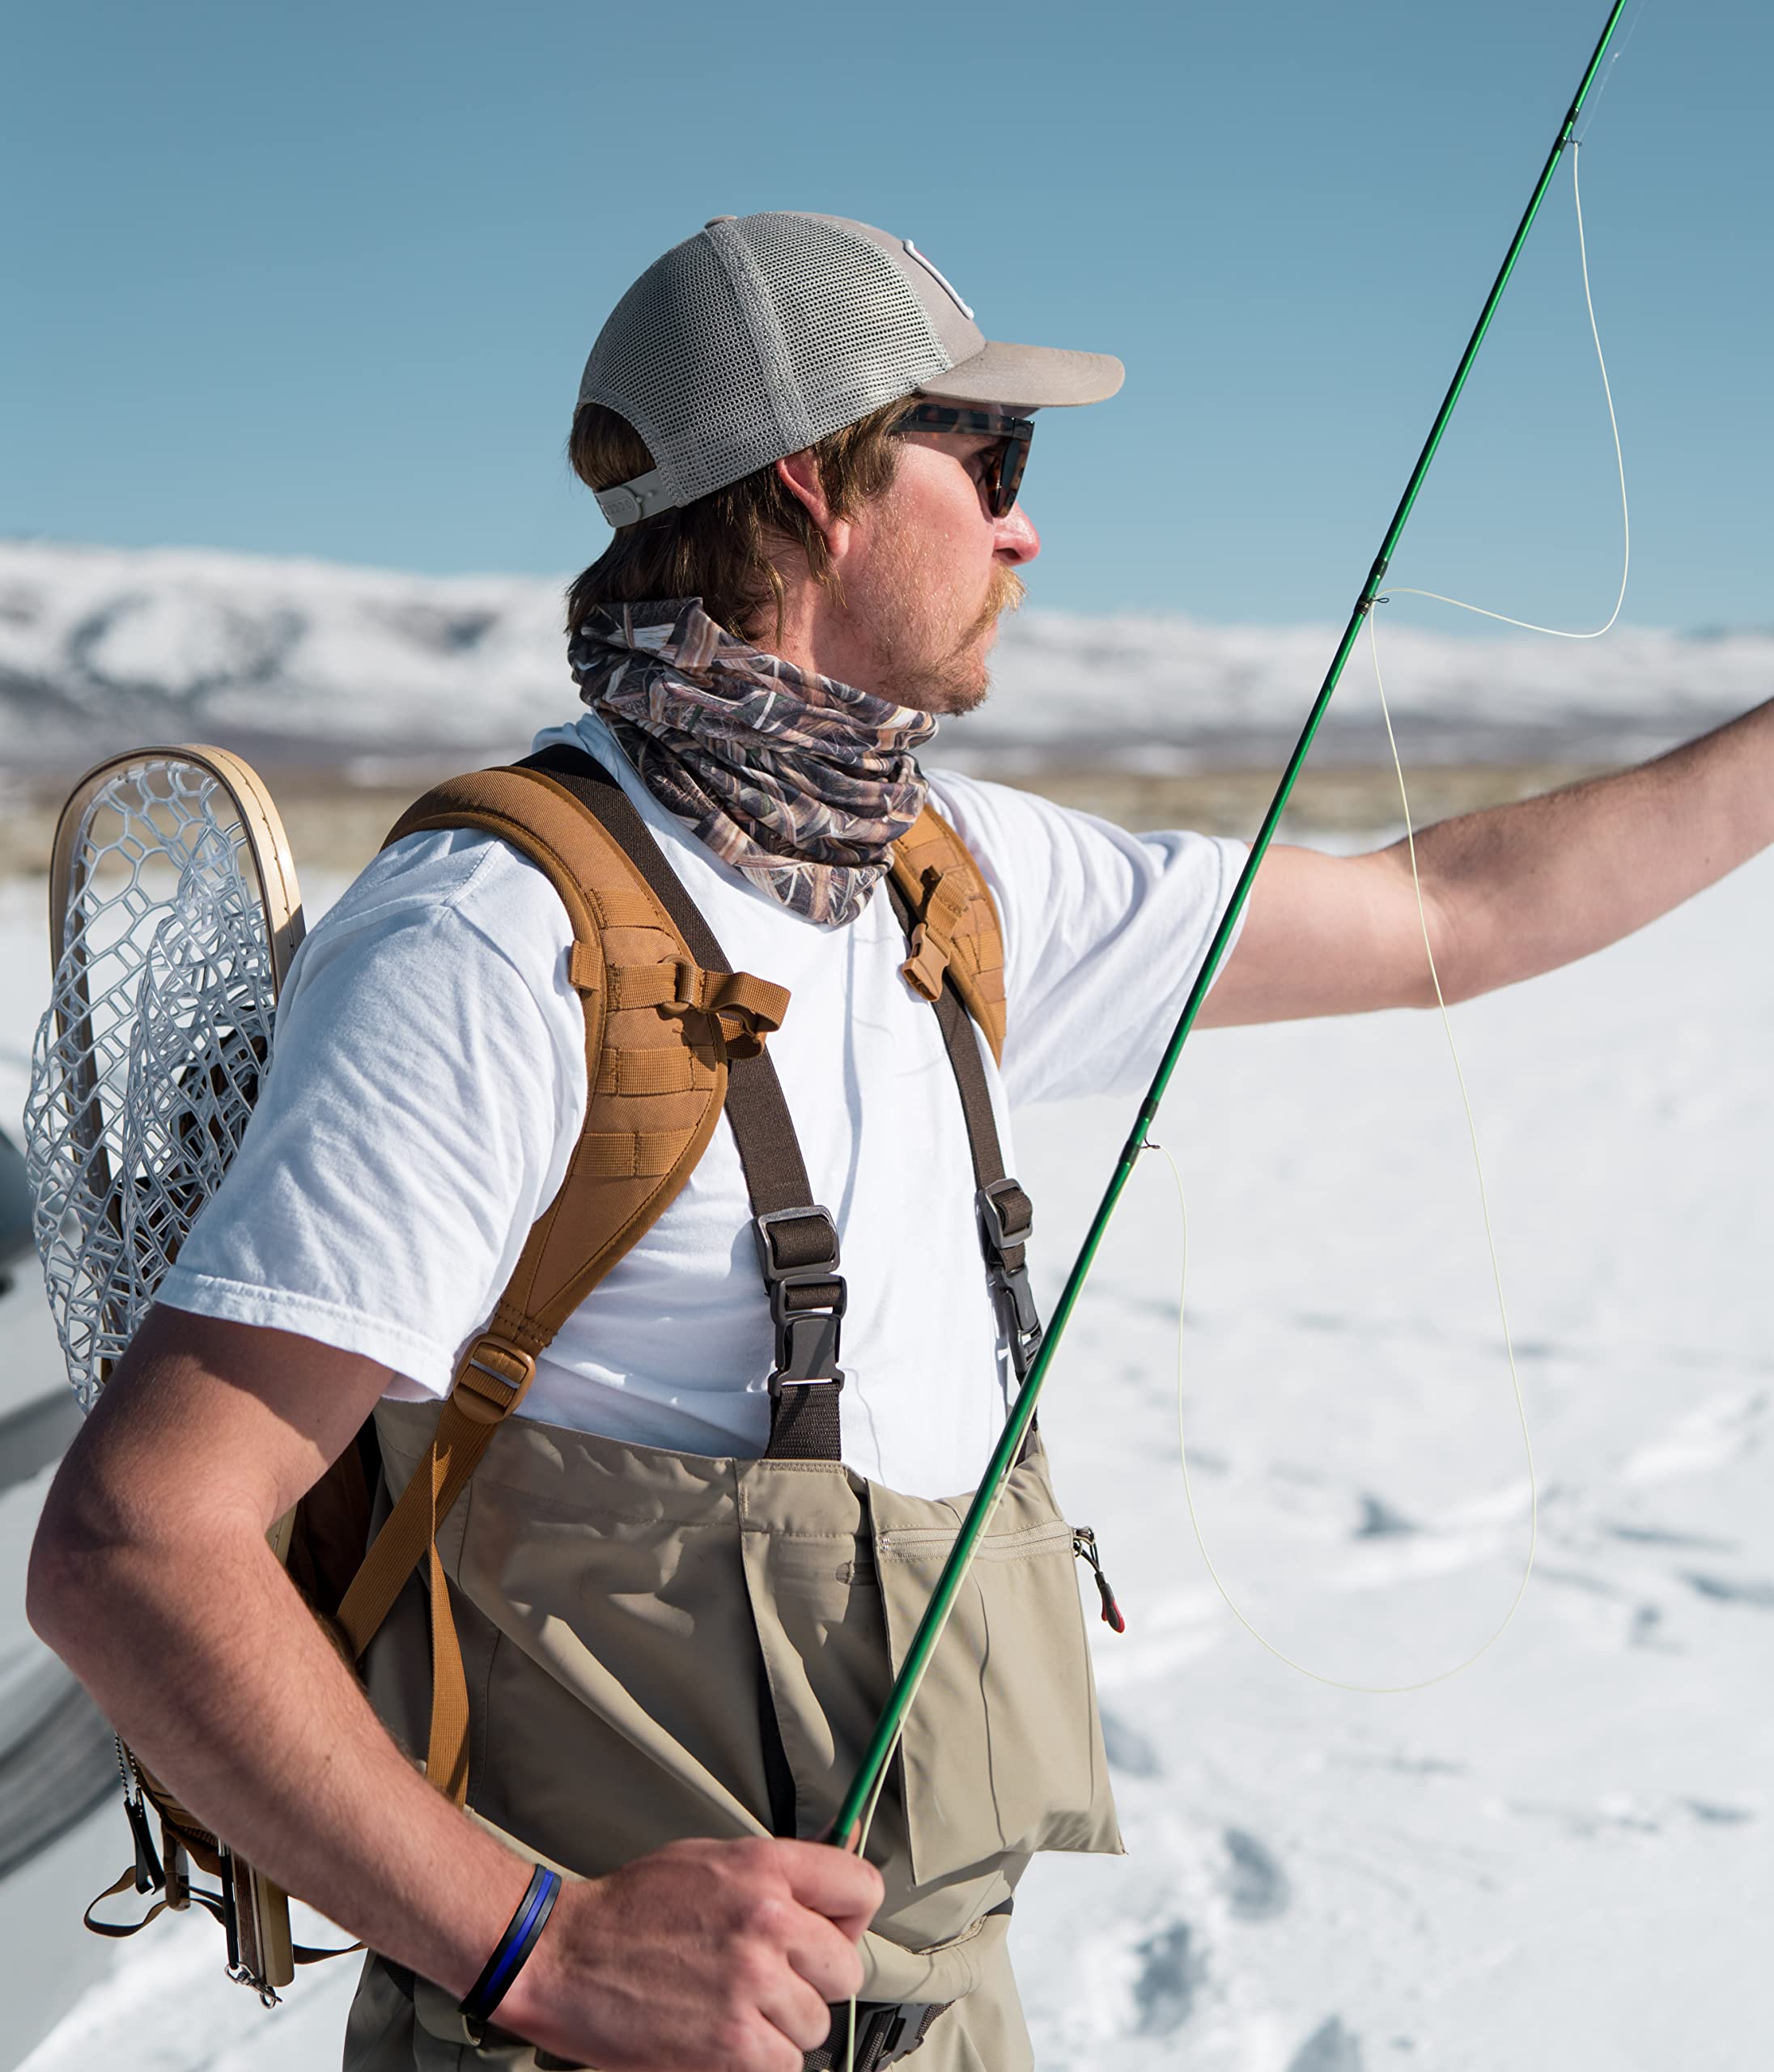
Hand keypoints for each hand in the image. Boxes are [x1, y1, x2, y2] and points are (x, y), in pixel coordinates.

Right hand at [497, 1835, 884, 2071]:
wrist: (563, 1955)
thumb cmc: (630, 1908)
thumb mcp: (710, 1860)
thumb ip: (776, 1873)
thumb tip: (834, 1876)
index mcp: (765, 1868)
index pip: (863, 1888)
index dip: (849, 1917)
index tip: (829, 1931)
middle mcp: (768, 1921)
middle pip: (846, 1968)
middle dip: (814, 1980)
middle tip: (772, 1978)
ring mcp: (752, 1984)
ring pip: (816, 2024)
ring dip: (782, 2025)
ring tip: (733, 2005)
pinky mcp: (733, 2043)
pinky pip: (785, 2064)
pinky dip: (759, 2059)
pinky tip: (722, 2035)